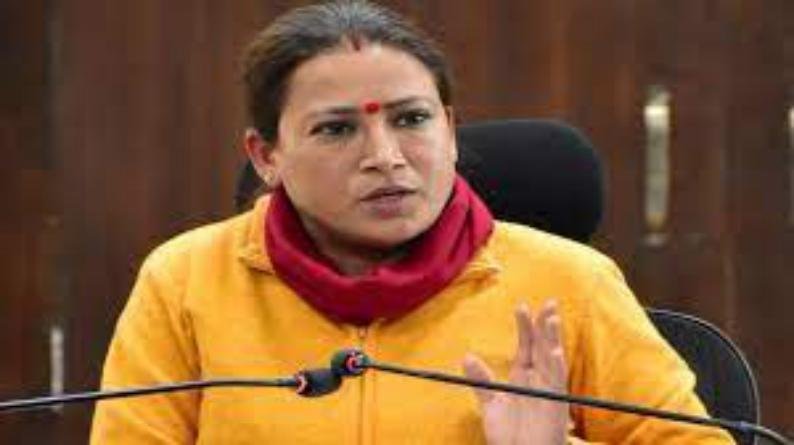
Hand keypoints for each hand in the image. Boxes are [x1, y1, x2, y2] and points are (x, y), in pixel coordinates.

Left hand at [463, 301, 568, 444]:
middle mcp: (539, 381)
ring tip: (552, 318)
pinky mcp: (555, 406)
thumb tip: (467, 356)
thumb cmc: (509, 437)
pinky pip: (557, 384)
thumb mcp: (491, 405)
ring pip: (552, 360)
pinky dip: (556, 367)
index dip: (525, 326)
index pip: (526, 346)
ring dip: (552, 340)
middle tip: (548, 302)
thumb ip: (482, 381)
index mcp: (524, 378)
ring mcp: (549, 392)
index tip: (521, 306)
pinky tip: (555, 352)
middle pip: (543, 347)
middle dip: (545, 325)